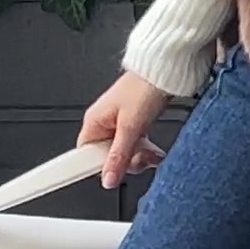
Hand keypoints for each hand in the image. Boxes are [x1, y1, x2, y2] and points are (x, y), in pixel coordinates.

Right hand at [79, 73, 172, 188]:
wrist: (166, 69)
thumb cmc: (144, 87)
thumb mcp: (131, 126)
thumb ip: (119, 155)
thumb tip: (107, 179)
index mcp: (94, 121)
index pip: (84, 155)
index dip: (98, 167)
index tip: (111, 175)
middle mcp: (103, 123)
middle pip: (106, 158)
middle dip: (126, 162)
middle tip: (140, 156)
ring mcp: (118, 124)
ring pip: (123, 154)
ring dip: (139, 156)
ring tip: (151, 151)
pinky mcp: (133, 124)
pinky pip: (133, 146)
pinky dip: (144, 150)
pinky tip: (154, 150)